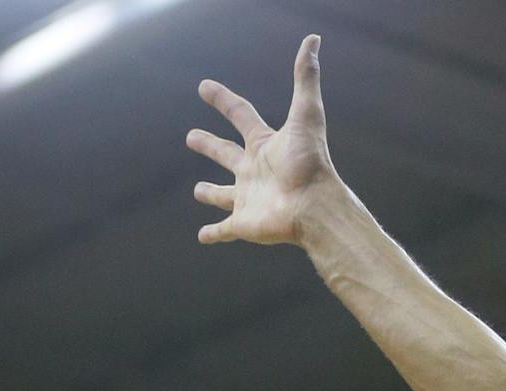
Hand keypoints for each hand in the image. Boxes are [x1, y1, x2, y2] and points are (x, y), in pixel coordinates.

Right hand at [189, 34, 337, 246]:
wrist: (314, 206)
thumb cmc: (310, 162)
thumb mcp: (305, 114)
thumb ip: (305, 77)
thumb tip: (313, 39)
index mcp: (264, 145)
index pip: (241, 116)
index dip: (223, 100)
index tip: (204, 87)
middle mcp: (254, 170)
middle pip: (226, 154)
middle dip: (209, 146)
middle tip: (191, 137)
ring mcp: (248, 198)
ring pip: (224, 195)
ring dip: (211, 194)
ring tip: (198, 191)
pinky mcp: (244, 223)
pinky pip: (224, 229)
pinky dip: (213, 233)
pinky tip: (202, 237)